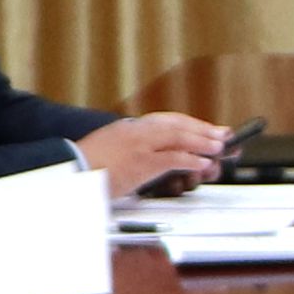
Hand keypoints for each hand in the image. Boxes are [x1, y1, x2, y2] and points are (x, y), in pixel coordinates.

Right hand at [79, 112, 231, 197]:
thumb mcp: (110, 151)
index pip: (166, 121)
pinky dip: (190, 159)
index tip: (206, 129)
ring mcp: (139, 145)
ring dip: (201, 142)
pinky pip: (172, 158)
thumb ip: (132, 148)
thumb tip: (155, 157)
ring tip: (219, 147)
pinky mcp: (141, 163)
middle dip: (202, 130)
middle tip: (223, 134)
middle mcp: (136, 131)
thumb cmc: (87, 168)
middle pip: (176, 125)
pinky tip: (203, 163)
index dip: (189, 124)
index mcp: (129, 128)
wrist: (71, 173)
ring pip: (178, 138)